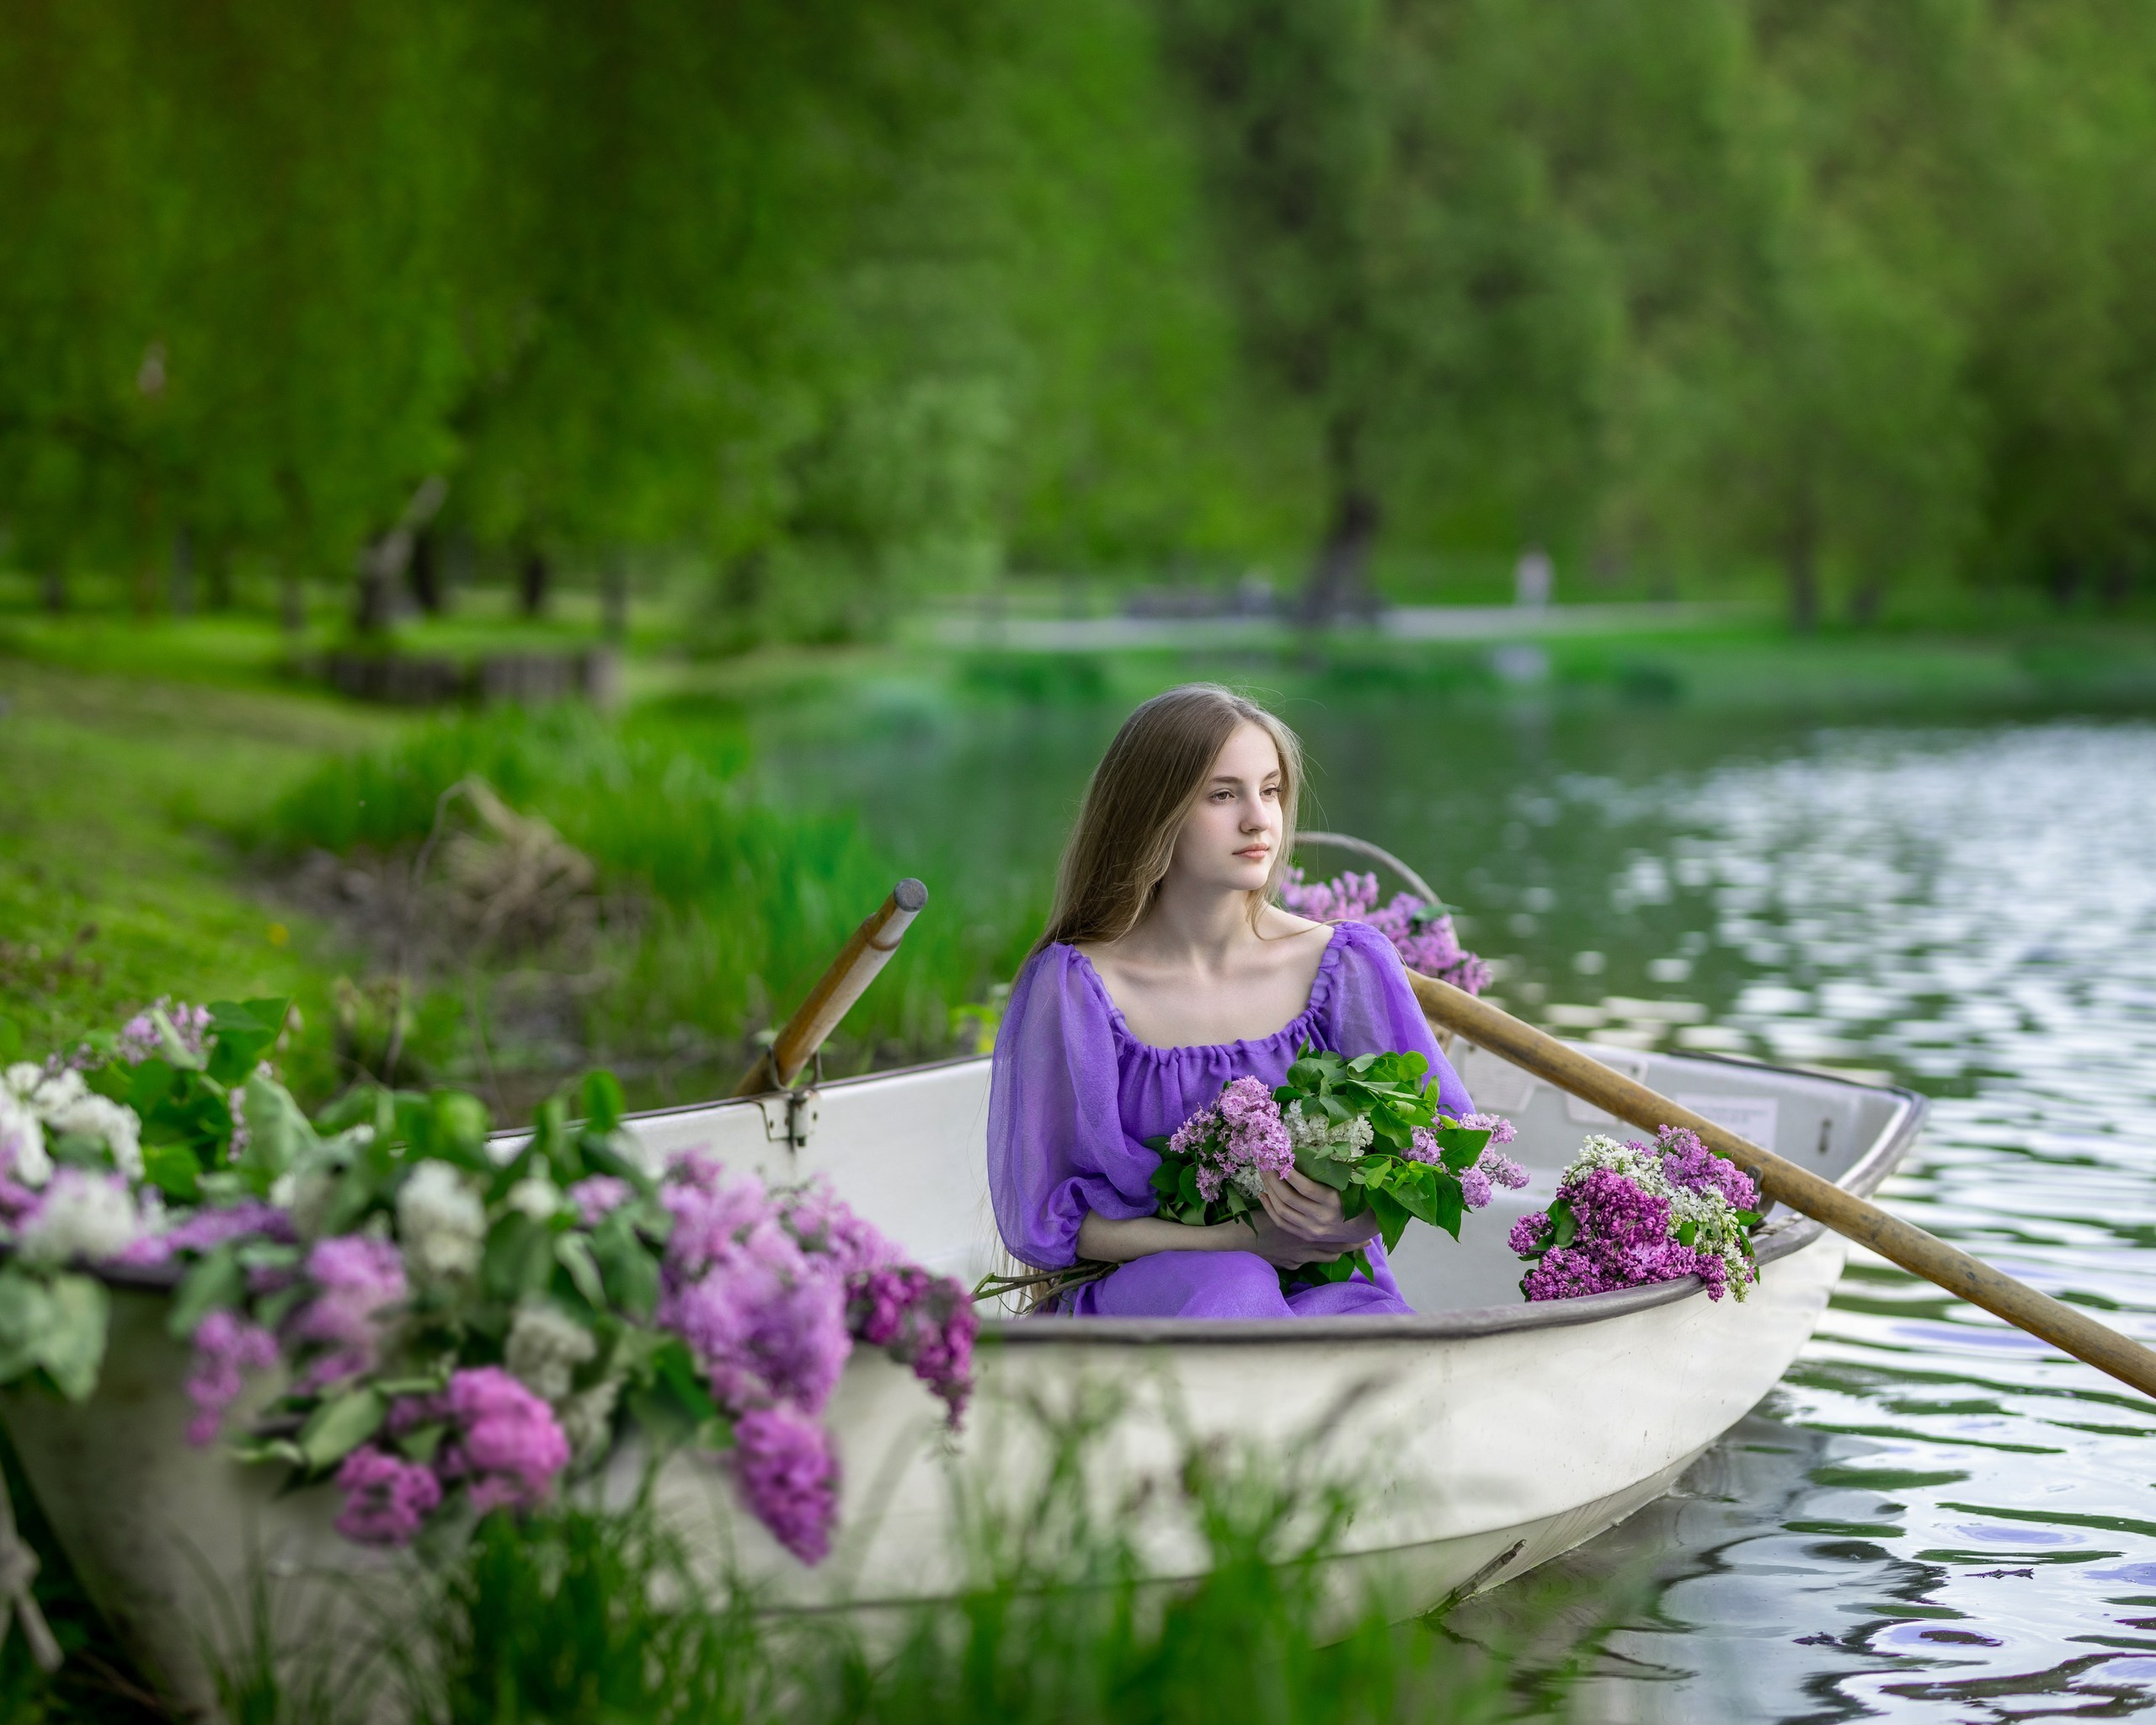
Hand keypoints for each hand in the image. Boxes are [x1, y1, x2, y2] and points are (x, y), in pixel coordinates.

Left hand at [1256, 1167, 1381, 1252]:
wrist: (1360, 1227)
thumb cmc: (1352, 1196)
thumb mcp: (1346, 1182)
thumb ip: (1328, 1170)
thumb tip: (1301, 1154)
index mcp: (1333, 1201)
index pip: (1306, 1188)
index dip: (1289, 1174)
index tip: (1278, 1159)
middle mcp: (1321, 1217)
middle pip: (1289, 1199)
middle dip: (1273, 1179)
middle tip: (1265, 1163)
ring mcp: (1312, 1229)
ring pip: (1282, 1211)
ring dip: (1269, 1191)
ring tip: (1264, 1175)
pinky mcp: (1305, 1236)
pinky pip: (1282, 1223)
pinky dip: (1269, 1208)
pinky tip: (1263, 1195)